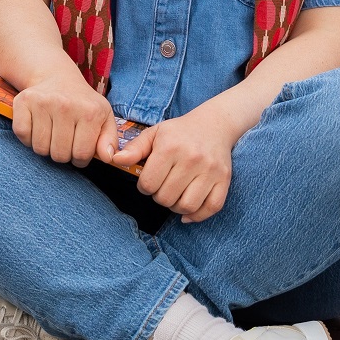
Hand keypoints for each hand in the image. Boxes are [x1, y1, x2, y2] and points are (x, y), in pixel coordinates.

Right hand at [11, 68, 115, 166]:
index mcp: (90, 112)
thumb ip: (110, 140)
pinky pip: (23, 135)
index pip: (81, 155)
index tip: (79, 149)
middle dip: (62, 154)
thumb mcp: (104, 118)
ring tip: (52, 133)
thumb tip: (108, 157)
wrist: (58, 78)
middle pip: (59, 155)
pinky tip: (37, 128)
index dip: (80, 159)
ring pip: (40, 148)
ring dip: (45, 147)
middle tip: (64, 140)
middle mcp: (66, 105)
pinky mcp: (24, 101)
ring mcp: (43, 102)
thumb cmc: (83, 104)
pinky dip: (28, 138)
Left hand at [107, 104, 239, 221]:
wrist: (214, 125)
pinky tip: (188, 210)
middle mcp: (192, 159)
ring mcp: (210, 170)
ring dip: (176, 207)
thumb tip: (115, 159)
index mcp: (170, 147)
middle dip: (159, 196)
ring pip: (187, 206)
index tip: (149, 181)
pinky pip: (211, 208)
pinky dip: (198, 215)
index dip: (144, 186)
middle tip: (162, 187)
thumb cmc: (179, 132)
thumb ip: (134, 148)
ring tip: (174, 196)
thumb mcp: (154, 134)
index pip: (149, 183)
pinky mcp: (224, 179)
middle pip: (166, 198)